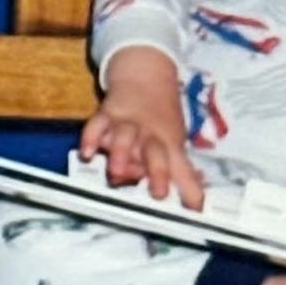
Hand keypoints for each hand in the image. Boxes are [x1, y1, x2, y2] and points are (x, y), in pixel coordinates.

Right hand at [79, 47, 204, 209]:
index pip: (181, 169)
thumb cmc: (160, 119)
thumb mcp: (175, 143)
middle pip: (155, 153)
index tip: (195, 208)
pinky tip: (87, 153)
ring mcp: (128, 124)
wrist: (146, 76)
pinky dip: (91, 138)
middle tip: (159, 194)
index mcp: (168, 145)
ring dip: (121, 155)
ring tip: (116, 172)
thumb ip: (182, 175)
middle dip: (157, 172)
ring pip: (125, 138)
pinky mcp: (107, 115)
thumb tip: (197, 205)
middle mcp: (150, 136)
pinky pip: (96, 125)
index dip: (188, 188)